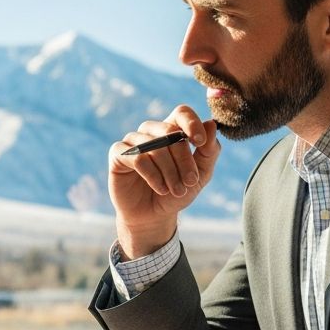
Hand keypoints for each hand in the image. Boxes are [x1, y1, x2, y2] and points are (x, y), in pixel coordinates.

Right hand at [108, 105, 220, 257]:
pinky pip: (137, 157)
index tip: (200, 142)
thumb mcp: (199, 175)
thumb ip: (208, 151)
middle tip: (190, 181)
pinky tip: (160, 188)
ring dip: (169, 170)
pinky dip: (152, 174)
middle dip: (184, 158)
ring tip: (176, 190)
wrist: (153, 216)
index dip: (191, 123)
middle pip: (170, 131)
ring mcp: (133, 142)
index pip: (181, 113)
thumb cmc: (176, 192)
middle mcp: (151, 132)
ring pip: (154, 145)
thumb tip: (212, 124)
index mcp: (172, 131)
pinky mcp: (118, 155)